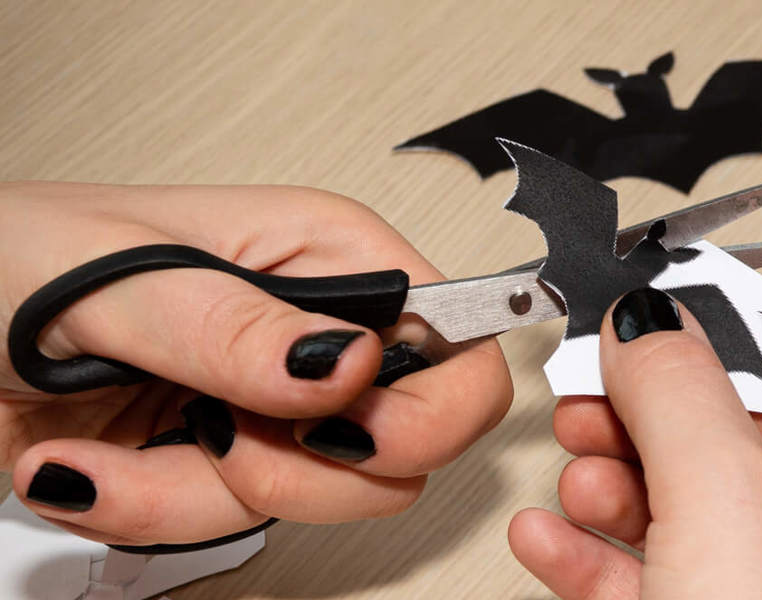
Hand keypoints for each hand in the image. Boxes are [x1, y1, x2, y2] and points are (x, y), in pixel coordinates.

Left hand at [0, 181, 511, 545]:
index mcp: (324, 256)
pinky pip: (221, 528)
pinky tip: (84, 461)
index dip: (434, 404)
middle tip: (221, 434)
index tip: (349, 425)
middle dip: (302, 469)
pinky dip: (140, 511)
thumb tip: (347, 362)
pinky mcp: (209, 468)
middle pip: (408, 450)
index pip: (461, 340)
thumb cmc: (4, 254)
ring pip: (314, 504)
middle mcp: (314, 337)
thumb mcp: (114, 274)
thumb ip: (232, 326)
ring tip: (110, 444)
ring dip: (190, 495)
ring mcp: (267, 411)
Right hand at [508, 287, 761, 598]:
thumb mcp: (720, 497)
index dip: (712, 356)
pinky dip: (605, 561)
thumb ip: (679, 389)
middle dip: (650, 430)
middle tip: (589, 401)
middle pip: (742, 453)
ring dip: (618, 491)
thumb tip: (650, 321)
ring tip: (573, 474)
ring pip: (697, 519)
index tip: (638, 334)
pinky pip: (668, 585)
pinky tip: (553, 540)